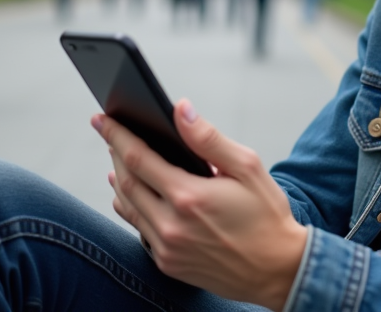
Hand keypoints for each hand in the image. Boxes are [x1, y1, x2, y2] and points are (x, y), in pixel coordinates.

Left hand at [94, 100, 307, 310]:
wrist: (278, 270)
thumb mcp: (247, 167)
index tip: (101, 119)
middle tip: (110, 133)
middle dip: (115, 153)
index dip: (116, 135)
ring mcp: (167, 248)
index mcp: (189, 197)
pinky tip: (132, 194)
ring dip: (120, 180)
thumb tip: (180, 111)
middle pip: (127, 181)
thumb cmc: (267, 215)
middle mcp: (171, 225)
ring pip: (128, 207)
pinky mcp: (168, 264)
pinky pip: (139, 230)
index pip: (138, 158)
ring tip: (118, 159)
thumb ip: (208, 138)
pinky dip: (130, 207)